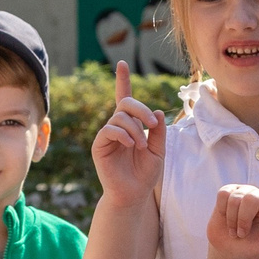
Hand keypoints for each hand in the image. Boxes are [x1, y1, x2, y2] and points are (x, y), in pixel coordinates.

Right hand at [91, 61, 166, 207]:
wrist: (134, 195)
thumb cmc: (145, 174)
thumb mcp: (159, 150)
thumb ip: (158, 131)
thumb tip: (158, 112)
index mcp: (131, 125)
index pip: (124, 97)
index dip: (122, 80)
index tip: (121, 63)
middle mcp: (117, 126)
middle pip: (126, 102)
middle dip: (141, 109)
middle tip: (152, 124)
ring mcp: (107, 135)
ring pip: (120, 116)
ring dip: (135, 128)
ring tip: (142, 145)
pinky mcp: (99, 146)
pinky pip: (109, 130)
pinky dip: (123, 134)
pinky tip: (132, 145)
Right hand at [208, 156, 258, 258]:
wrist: (229, 251)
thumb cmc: (253, 250)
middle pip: (251, 199)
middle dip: (243, 220)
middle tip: (242, 235)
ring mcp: (246, 192)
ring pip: (235, 198)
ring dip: (232, 220)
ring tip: (236, 230)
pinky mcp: (230, 190)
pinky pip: (223, 194)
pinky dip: (222, 211)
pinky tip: (226, 218)